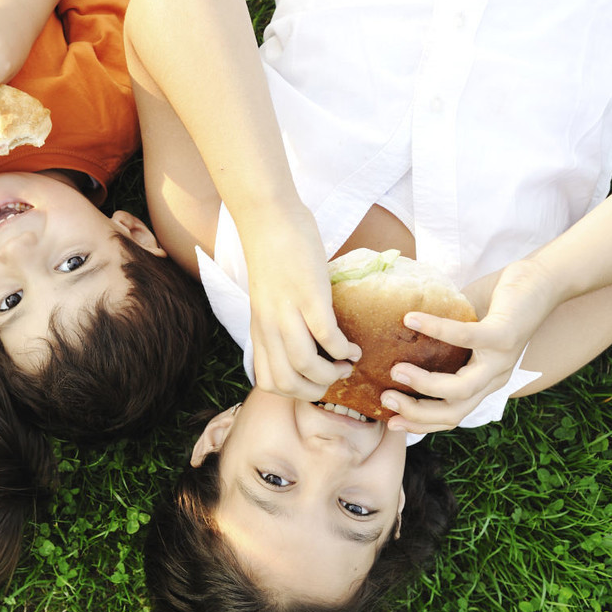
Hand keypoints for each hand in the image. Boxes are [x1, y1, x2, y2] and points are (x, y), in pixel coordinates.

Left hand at [243, 208, 360, 400]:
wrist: (268, 218)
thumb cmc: (272, 256)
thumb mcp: (267, 300)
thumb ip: (278, 324)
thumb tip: (303, 343)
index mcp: (259, 330)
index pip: (268, 383)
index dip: (294, 393)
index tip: (315, 382)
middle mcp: (268, 327)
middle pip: (286, 383)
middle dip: (316, 391)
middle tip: (335, 377)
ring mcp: (287, 312)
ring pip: (305, 365)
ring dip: (331, 374)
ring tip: (347, 363)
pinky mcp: (308, 295)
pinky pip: (327, 336)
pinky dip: (343, 349)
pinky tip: (352, 345)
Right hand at [384, 259, 560, 433]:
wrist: (542, 280)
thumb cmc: (498, 303)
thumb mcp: (465, 330)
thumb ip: (439, 340)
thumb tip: (397, 335)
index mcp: (483, 381)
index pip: (451, 415)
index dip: (420, 424)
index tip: (390, 420)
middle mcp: (493, 378)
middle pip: (454, 412)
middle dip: (416, 413)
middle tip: (386, 399)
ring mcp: (500, 360)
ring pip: (461, 389)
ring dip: (424, 385)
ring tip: (397, 370)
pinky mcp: (503, 335)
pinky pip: (465, 338)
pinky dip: (435, 329)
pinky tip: (412, 319)